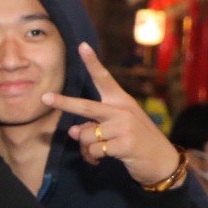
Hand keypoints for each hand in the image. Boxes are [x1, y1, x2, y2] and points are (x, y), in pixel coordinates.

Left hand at [42, 43, 182, 185]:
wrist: (162, 161)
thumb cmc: (136, 141)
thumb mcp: (117, 128)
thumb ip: (94, 126)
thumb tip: (73, 131)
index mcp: (121, 101)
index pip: (104, 79)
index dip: (92, 62)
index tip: (81, 46)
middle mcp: (122, 110)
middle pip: (85, 106)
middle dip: (63, 103)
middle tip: (44, 97)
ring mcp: (124, 127)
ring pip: (85, 136)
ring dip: (85, 147)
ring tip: (97, 151)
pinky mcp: (125, 145)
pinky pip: (94, 151)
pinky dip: (92, 158)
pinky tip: (102, 160)